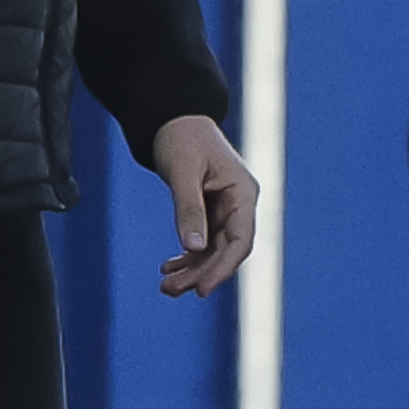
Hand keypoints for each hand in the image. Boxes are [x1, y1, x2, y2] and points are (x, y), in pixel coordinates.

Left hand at [147, 115, 256, 296]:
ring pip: (214, 249)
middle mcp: (240, 204)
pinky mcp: (211, 209)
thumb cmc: (181, 138)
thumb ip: (189, 210)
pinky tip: (168, 268)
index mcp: (243, 193)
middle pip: (226, 250)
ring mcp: (226, 208)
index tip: (202, 289)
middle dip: (200, 272)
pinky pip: (204, 240)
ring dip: (192, 269)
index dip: (223, 267)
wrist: (174, 118)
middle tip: (168, 290)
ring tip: (165, 287)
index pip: (240, 240)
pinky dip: (188, 256)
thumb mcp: (182, 173)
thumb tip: (194, 249)